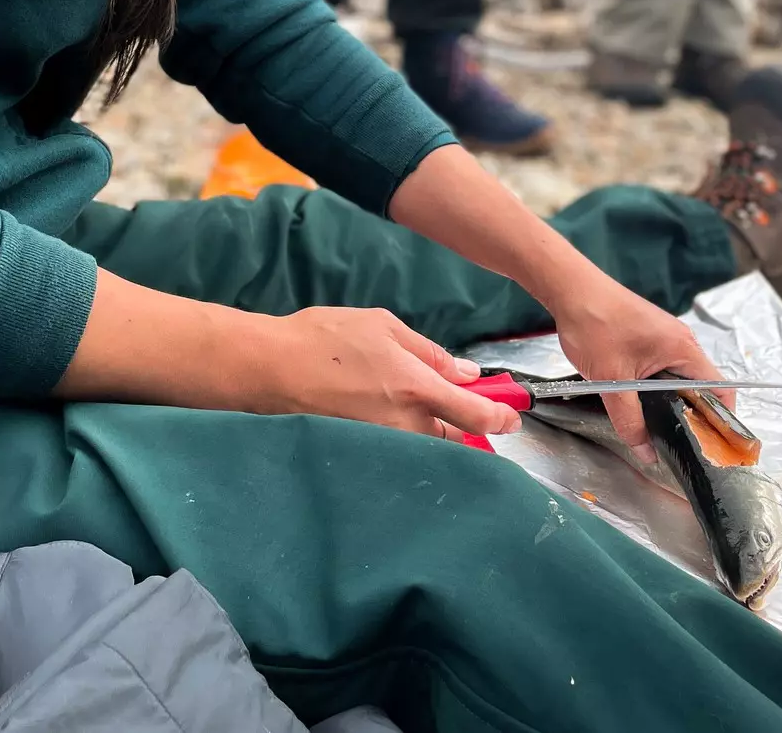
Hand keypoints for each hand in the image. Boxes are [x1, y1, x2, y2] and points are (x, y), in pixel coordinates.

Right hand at [256, 307, 523, 441]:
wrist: (268, 370)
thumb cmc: (324, 339)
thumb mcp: (383, 327)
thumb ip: (429, 351)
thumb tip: (467, 371)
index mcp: (415, 388)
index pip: (473, 413)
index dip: (500, 418)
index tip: (513, 418)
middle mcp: (404, 425)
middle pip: (450, 435)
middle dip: (460, 425)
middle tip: (457, 406)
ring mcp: (381, 445)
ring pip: (423, 445)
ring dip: (430, 432)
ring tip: (408, 408)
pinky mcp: (361, 455)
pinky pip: (396, 451)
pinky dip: (402, 440)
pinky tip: (385, 419)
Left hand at [548, 273, 725, 462]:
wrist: (571, 289)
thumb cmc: (594, 326)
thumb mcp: (611, 381)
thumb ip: (630, 420)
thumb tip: (647, 453)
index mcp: (683, 348)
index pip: (719, 389)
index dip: (721, 419)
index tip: (714, 446)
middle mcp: (681, 341)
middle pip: (701, 386)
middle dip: (695, 416)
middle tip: (684, 446)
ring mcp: (666, 337)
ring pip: (681, 378)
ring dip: (674, 402)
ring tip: (664, 431)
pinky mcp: (650, 336)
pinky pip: (665, 368)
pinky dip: (661, 388)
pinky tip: (645, 404)